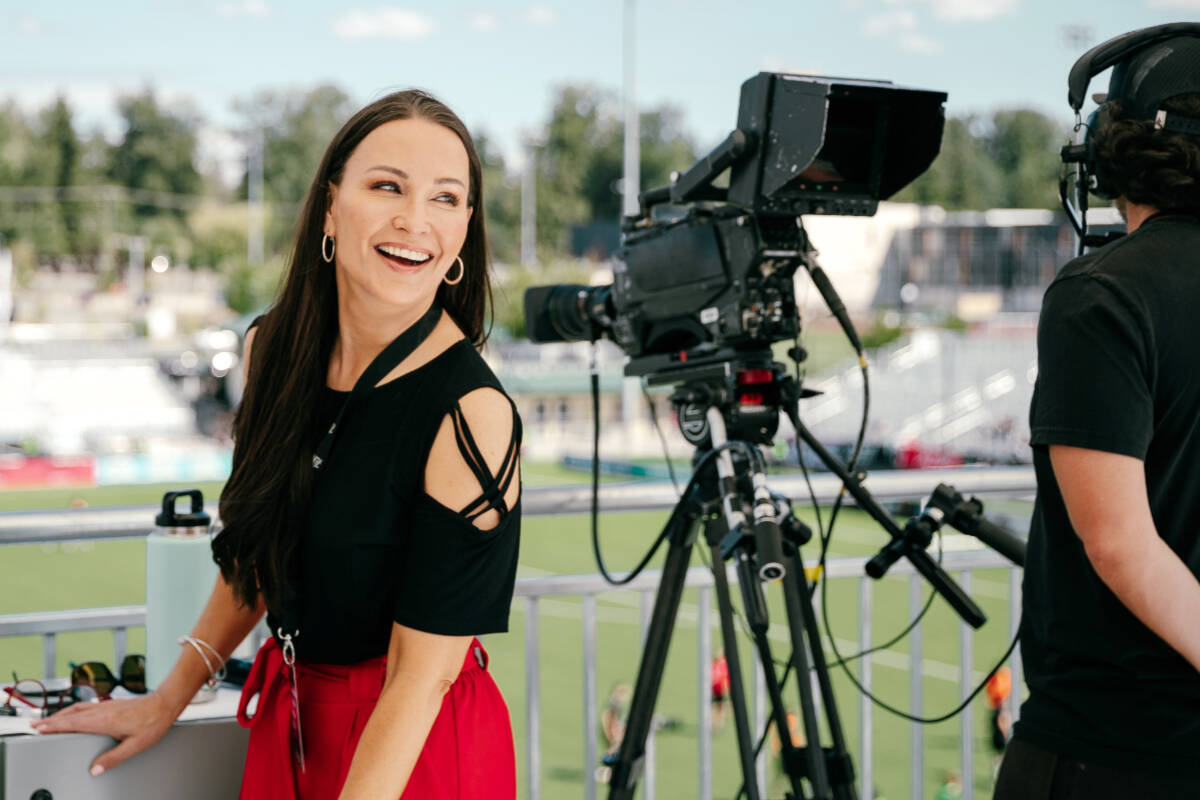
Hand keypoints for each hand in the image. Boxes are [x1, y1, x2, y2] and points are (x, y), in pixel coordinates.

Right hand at [29, 691, 175, 775]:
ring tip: (49, 721)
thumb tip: (95, 769)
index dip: (54, 726)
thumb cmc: (153, 723)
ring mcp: (107, 705)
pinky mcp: (112, 703)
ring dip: (61, 714)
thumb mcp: (135, 746)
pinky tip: (74, 714)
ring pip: (78, 709)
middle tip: (35, 725)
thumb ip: (113, 758)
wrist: (165, 703)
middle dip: (52, 720)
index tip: (39, 728)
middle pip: (71, 715)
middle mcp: (103, 711)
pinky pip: (87, 706)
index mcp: (105, 721)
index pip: (73, 723)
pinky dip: (74, 710)